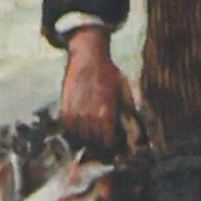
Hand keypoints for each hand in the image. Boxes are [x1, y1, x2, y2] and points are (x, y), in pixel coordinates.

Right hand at [57, 26, 126, 151]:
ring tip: (92, 124)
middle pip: (95, 142)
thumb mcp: (124, 91)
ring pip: (81, 138)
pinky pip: (70, 130)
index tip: (113, 137)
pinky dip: (75, 128)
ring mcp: (76, 115)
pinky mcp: (65, 111)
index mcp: (106, 114)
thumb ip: (128, 112)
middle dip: (100, 139)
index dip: (112, 142)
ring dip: (87, 135)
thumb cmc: (108, 73)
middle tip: (102, 131)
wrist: (87, 57)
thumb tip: (135, 130)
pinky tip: (81, 119)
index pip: (108, 142)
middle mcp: (90, 118)